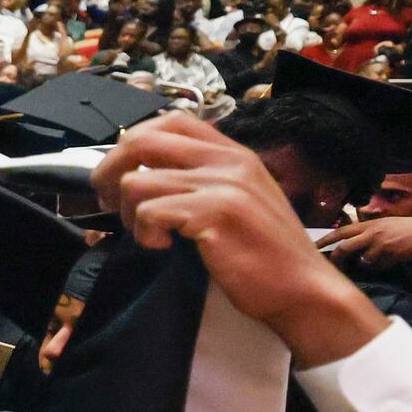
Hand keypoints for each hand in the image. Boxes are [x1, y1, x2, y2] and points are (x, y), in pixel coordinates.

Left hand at [94, 116, 382, 368]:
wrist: (302, 289)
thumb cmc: (263, 254)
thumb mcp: (237, 201)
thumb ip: (202, 180)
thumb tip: (143, 173)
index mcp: (233, 153)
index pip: (170, 121)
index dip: (132, 143)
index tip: (121, 174)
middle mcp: (229, 161)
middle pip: (141, 140)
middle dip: (110, 170)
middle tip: (110, 202)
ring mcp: (224, 185)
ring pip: (137, 181)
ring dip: (128, 212)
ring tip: (150, 234)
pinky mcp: (215, 213)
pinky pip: (150, 211)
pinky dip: (145, 233)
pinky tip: (164, 246)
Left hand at [319, 214, 411, 266]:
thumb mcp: (389, 227)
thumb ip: (371, 235)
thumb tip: (355, 251)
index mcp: (371, 223)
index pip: (341, 230)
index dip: (325, 239)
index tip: (312, 247)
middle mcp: (373, 230)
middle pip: (343, 244)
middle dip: (334, 257)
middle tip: (327, 266)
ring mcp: (381, 241)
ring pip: (359, 257)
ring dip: (360, 265)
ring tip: (366, 266)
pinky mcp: (392, 252)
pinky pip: (378, 265)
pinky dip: (379, 268)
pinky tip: (390, 263)